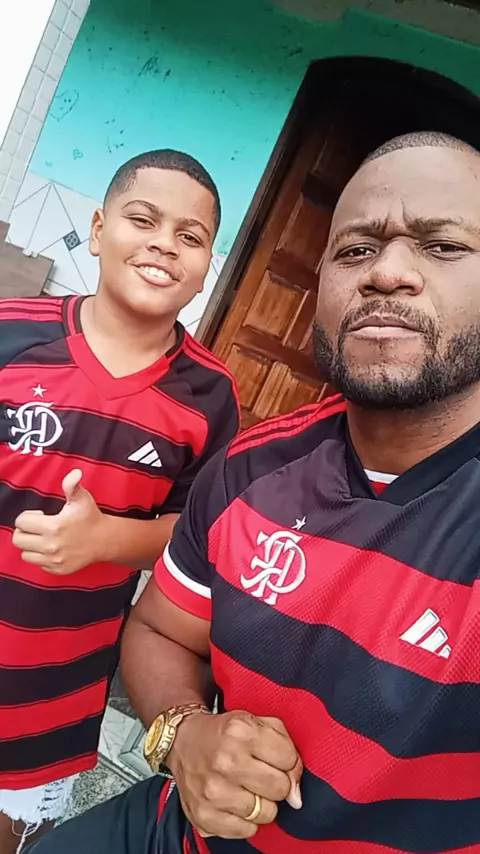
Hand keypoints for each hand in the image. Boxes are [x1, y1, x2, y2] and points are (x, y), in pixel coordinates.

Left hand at [13, 469, 104, 573]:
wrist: (104, 540)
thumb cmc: (90, 517)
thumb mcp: (81, 498)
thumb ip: (72, 485)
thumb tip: (74, 473)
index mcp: (54, 527)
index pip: (21, 522)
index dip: (28, 516)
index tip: (40, 515)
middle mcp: (51, 546)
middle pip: (18, 540)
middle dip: (24, 531)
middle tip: (37, 527)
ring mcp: (54, 560)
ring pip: (25, 554)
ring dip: (31, 545)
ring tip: (43, 538)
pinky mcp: (57, 570)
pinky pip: (38, 564)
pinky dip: (41, 556)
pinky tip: (52, 548)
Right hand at [168, 710, 301, 839]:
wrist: (182, 742)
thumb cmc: (224, 733)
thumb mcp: (256, 722)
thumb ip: (286, 748)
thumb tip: (296, 795)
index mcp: (241, 731)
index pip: (288, 759)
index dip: (285, 759)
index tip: (272, 757)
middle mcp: (226, 761)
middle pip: (280, 788)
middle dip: (275, 782)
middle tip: (259, 773)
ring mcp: (213, 791)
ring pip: (266, 813)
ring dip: (261, 803)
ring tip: (246, 787)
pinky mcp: (204, 815)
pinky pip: (246, 831)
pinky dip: (245, 820)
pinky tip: (235, 802)